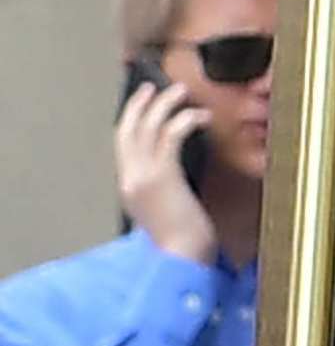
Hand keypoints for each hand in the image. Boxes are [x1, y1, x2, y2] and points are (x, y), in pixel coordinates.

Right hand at [114, 78, 217, 264]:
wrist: (182, 259)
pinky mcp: (163, 176)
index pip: (123, 145)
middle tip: (155, 86)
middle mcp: (130, 179)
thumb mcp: (166, 208)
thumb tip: (176, 169)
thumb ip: (164, 187)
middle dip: (141, 104)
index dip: (132, 119)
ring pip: (147, 127)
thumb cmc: (183, 240)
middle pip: (127, 130)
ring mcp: (143, 177)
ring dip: (164, 104)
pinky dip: (184, 119)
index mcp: (129, 187)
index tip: (143, 102)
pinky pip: (170, 135)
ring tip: (182, 91)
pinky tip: (201, 116)